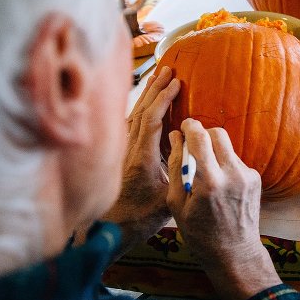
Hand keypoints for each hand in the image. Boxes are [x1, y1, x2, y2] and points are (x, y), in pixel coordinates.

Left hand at [101, 65, 179, 254]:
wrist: (111, 230)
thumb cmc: (139, 218)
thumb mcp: (167, 201)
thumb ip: (178, 175)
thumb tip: (188, 151)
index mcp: (141, 158)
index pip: (152, 120)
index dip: (164, 99)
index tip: (177, 83)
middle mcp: (129, 149)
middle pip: (141, 110)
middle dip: (155, 88)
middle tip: (168, 68)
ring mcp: (123, 150)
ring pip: (135, 115)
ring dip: (147, 95)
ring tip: (158, 77)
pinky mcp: (122, 154)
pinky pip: (132, 123)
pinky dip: (142, 107)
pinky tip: (146, 102)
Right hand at [166, 119, 280, 299]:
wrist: (235, 253)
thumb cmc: (199, 233)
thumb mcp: (177, 203)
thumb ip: (175, 167)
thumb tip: (174, 137)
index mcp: (210, 182)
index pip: (200, 137)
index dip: (190, 126)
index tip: (184, 126)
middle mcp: (232, 174)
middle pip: (218, 133)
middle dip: (203, 134)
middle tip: (193, 146)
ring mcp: (248, 176)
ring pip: (228, 146)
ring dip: (215, 151)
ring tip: (206, 171)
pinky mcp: (256, 179)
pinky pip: (236, 161)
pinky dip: (225, 165)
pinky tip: (220, 185)